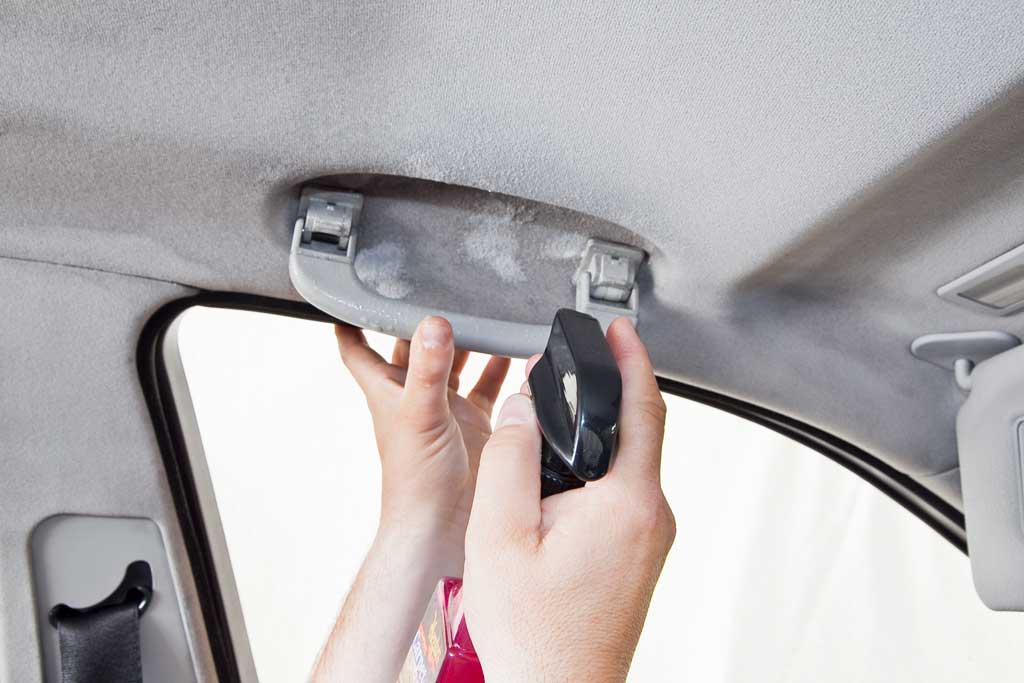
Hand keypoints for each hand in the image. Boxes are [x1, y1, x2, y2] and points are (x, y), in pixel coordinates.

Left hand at [335, 316, 509, 562]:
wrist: (446, 527)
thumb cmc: (416, 482)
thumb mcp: (420, 415)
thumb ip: (428, 369)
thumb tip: (433, 325)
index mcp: (389, 391)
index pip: (358, 349)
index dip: (351, 322)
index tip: (351, 295)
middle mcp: (415, 396)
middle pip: (414, 348)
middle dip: (424, 322)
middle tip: (439, 289)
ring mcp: (448, 409)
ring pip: (456, 364)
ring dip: (468, 342)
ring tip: (485, 312)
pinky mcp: (478, 424)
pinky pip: (491, 388)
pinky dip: (503, 370)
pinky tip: (517, 352)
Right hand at [462, 318, 675, 681]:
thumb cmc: (532, 633)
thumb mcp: (499, 532)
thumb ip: (511, 457)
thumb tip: (526, 405)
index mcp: (626, 502)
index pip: (644, 409)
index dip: (633, 359)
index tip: (622, 328)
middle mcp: (651, 517)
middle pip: (640, 432)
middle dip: (611, 390)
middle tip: (580, 360)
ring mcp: (650, 540)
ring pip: (629, 464)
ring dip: (599, 432)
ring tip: (557, 413)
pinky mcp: (639, 555)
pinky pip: (623, 492)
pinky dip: (597, 467)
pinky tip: (562, 473)